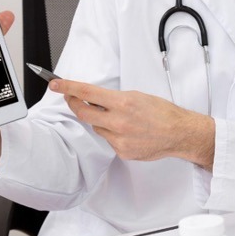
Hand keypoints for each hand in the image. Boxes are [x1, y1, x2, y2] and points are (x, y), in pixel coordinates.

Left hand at [50, 79, 215, 169]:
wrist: (179, 133)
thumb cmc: (163, 112)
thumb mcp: (138, 96)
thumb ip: (114, 98)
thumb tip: (95, 98)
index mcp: (123, 103)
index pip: (87, 93)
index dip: (68, 87)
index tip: (55, 84)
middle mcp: (119, 121)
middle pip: (83, 113)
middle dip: (75, 104)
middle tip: (72, 98)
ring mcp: (119, 139)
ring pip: (97, 127)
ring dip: (101, 121)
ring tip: (120, 119)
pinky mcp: (122, 151)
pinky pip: (109, 140)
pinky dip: (114, 134)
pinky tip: (129, 132)